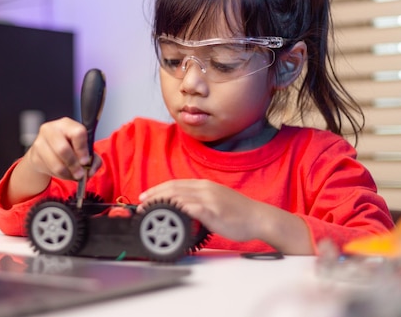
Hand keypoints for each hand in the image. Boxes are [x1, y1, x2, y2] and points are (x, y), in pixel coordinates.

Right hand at [6, 117, 101, 204]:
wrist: (46, 151)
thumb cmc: (67, 147)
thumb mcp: (83, 149)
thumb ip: (93, 160)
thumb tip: (90, 171)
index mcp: (66, 124)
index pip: (77, 133)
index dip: (82, 149)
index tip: (85, 161)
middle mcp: (51, 129)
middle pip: (63, 149)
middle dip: (73, 164)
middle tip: (80, 173)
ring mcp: (40, 141)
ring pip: (55, 162)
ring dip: (67, 173)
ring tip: (73, 175)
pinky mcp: (34, 155)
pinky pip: (49, 169)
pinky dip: (59, 175)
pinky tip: (63, 172)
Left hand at [138, 179, 262, 241]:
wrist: (259, 217)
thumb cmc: (239, 212)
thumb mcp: (216, 200)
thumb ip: (199, 201)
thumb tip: (182, 206)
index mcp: (204, 185)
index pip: (175, 184)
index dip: (157, 189)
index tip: (144, 196)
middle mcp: (205, 189)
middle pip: (173, 188)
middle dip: (154, 195)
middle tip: (141, 204)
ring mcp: (209, 199)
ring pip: (178, 197)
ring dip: (161, 203)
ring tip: (149, 211)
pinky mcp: (213, 211)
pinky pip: (191, 208)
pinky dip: (177, 210)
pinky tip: (168, 214)